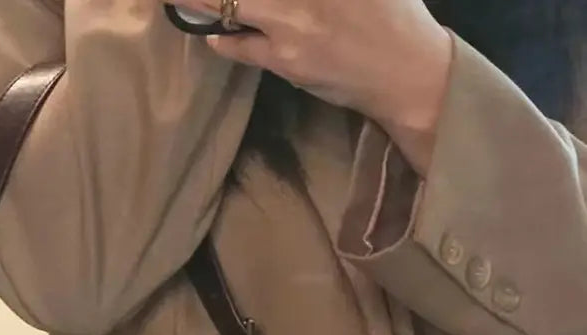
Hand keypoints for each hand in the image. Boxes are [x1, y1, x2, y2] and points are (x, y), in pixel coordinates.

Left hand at [166, 0, 451, 171]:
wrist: (409, 74)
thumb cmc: (394, 17)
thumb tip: (259, 4)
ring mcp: (294, 21)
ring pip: (230, 4)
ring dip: (201, 2)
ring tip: (180, 1)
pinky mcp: (288, 59)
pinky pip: (240, 45)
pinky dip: (222, 38)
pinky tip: (211, 34)